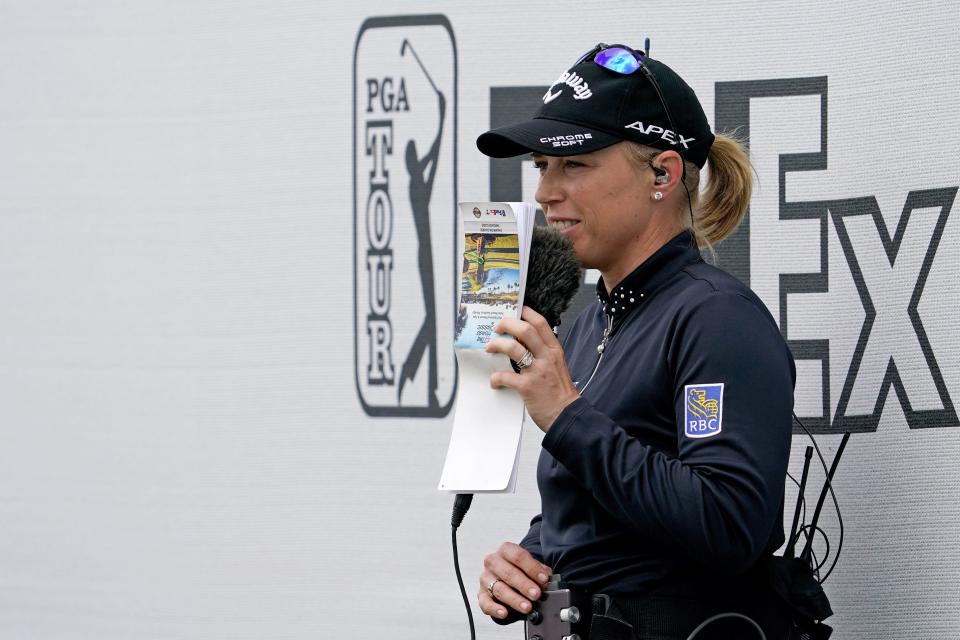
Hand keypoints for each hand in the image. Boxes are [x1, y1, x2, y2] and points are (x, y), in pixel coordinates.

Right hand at [477, 542, 551, 619]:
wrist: (507, 576)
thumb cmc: (520, 570)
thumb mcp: (531, 567)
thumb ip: (539, 572)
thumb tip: (548, 582)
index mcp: (505, 550)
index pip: (518, 556)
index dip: (532, 568)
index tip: (544, 579)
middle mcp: (493, 562)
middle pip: (508, 573)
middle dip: (524, 585)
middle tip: (536, 594)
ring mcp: (485, 578)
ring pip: (499, 589)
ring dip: (514, 599)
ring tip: (527, 607)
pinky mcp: (481, 594)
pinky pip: (485, 603)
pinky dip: (495, 608)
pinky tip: (504, 612)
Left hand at [485, 306, 579, 431]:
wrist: (567, 416)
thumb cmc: (560, 393)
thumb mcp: (558, 366)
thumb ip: (544, 354)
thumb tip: (523, 344)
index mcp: (554, 350)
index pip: (540, 323)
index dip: (526, 313)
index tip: (516, 311)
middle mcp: (547, 357)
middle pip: (524, 330)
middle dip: (506, 324)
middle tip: (497, 327)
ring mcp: (537, 371)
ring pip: (513, 348)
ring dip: (496, 345)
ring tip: (489, 348)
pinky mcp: (527, 386)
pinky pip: (505, 376)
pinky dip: (496, 378)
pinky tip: (495, 381)